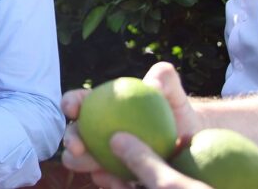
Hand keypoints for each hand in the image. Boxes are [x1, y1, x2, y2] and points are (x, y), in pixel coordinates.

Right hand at [60, 62, 202, 185]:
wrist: (188, 141)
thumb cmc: (174, 111)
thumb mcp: (172, 92)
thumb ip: (164, 78)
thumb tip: (153, 84)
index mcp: (101, 106)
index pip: (80, 102)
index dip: (69, 103)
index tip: (72, 109)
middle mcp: (97, 132)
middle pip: (75, 135)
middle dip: (70, 141)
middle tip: (78, 148)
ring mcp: (103, 155)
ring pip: (84, 162)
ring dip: (82, 165)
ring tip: (94, 168)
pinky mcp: (115, 175)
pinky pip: (106, 179)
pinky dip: (107, 180)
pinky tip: (115, 181)